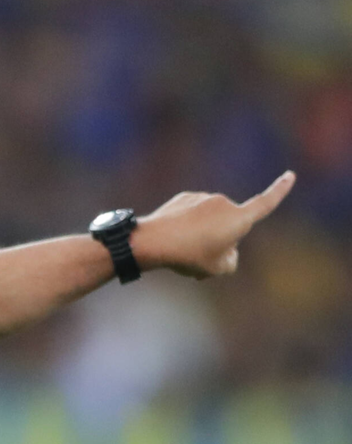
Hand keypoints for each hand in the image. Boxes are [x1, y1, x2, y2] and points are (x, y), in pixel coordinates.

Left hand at [131, 171, 295, 278]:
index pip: (265, 203)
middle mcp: (223, 202)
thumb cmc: (190, 256)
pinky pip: (192, 216)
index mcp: (238, 218)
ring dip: (202, 234)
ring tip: (184, 249)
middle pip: (230, 226)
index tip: (290, 175)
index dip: (280, 190)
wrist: (153, 241)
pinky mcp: (184, 198)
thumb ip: (231, 259)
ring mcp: (202, 197)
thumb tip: (226, 249)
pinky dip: (187, 226)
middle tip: (201, 258)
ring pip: (209, 221)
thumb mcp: (218, 269)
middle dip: (221, 240)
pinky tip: (173, 237)